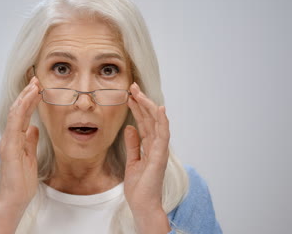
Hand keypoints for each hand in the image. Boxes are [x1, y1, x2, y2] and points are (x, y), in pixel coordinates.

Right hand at [0, 76, 41, 208]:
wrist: (14, 199)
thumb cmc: (21, 182)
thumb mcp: (30, 157)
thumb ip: (30, 141)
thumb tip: (34, 128)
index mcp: (14, 140)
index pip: (21, 115)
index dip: (29, 100)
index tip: (38, 88)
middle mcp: (9, 137)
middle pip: (17, 110)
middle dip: (27, 93)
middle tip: (36, 79)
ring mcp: (7, 141)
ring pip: (15, 112)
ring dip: (25, 97)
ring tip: (34, 84)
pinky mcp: (9, 146)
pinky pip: (15, 122)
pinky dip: (22, 108)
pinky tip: (29, 98)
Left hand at [124, 82, 169, 216]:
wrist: (143, 205)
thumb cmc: (140, 187)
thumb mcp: (132, 161)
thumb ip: (133, 144)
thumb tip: (130, 128)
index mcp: (149, 146)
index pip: (144, 122)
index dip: (137, 107)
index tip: (129, 94)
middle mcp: (156, 145)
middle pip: (150, 118)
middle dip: (142, 101)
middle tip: (132, 86)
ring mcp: (160, 150)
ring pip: (156, 123)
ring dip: (148, 106)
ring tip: (139, 93)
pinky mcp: (160, 156)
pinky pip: (163, 135)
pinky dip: (162, 121)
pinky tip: (159, 109)